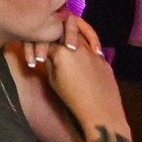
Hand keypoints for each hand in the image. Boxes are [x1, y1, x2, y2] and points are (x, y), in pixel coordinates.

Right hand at [35, 17, 130, 140]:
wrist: (101, 112)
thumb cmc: (72, 98)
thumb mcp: (53, 79)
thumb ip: (49, 61)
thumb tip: (48, 54)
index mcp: (61, 51)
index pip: (47, 40)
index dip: (40, 44)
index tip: (38, 49)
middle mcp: (77, 46)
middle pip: (65, 30)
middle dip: (58, 29)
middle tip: (54, 32)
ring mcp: (93, 52)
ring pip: (80, 36)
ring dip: (73, 35)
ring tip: (69, 40)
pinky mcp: (104, 60)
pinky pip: (93, 48)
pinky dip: (88, 47)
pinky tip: (85, 54)